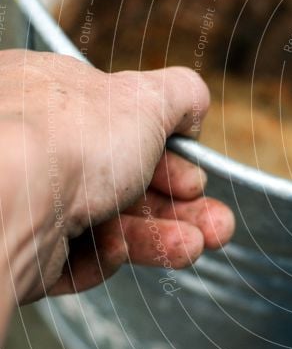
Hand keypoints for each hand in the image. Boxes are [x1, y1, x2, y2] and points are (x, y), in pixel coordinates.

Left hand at [0, 50, 234, 307]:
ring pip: (105, 221)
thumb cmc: (65, 140)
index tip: (197, 177)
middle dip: (177, 206)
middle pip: (123, 179)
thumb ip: (181, 94)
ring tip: (193, 246)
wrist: (7, 205)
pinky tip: (119, 249)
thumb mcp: (146, 97)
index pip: (120, 125)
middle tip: (214, 224)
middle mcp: (33, 144)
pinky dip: (103, 255)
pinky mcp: (20, 248)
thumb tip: (193, 105)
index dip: (168, 154)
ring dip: (157, 236)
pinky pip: (74, 254)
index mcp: (51, 93)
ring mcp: (26, 198)